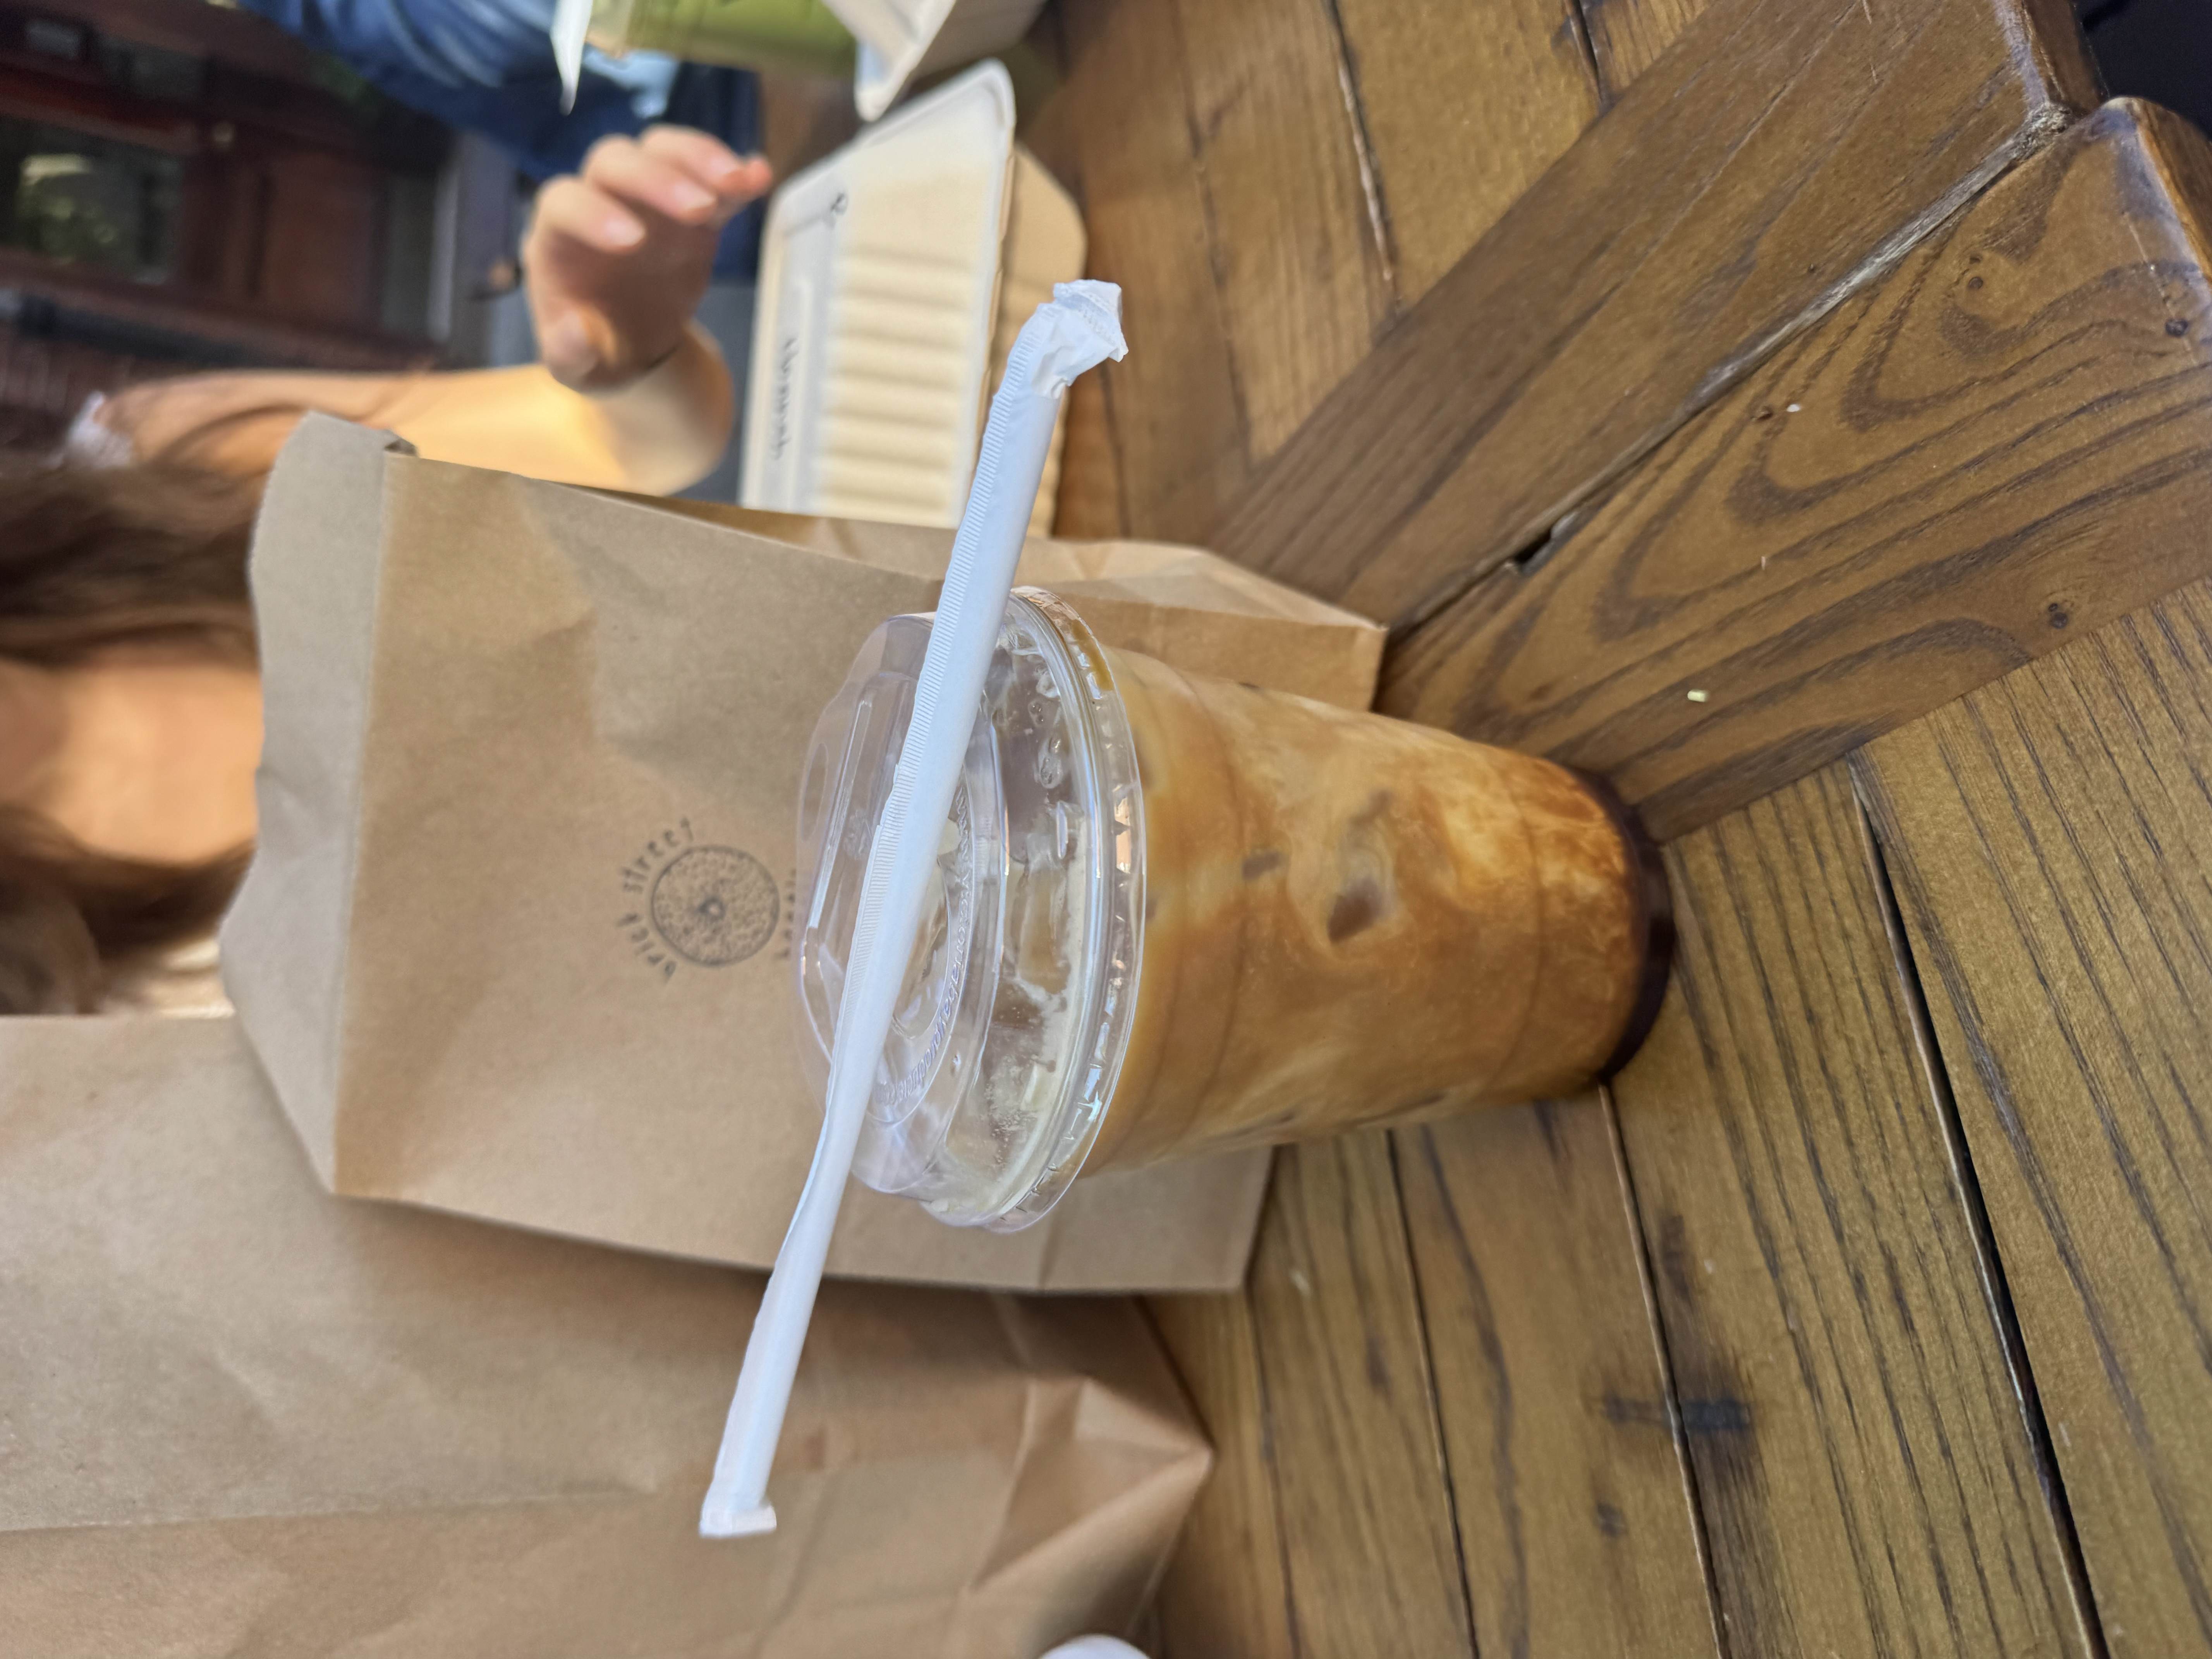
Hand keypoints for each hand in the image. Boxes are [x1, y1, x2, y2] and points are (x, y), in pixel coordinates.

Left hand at [525, 128, 772, 392]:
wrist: (633, 344)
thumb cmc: (598, 350)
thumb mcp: (579, 368)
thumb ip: (570, 354)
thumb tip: (578, 332)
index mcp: (559, 238)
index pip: (564, 202)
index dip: (594, 214)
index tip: (633, 243)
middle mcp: (599, 202)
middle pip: (616, 161)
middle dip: (657, 179)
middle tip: (699, 210)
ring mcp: (645, 197)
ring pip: (662, 150)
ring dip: (699, 159)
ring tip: (736, 182)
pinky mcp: (688, 205)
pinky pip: (708, 175)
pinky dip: (734, 174)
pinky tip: (759, 178)